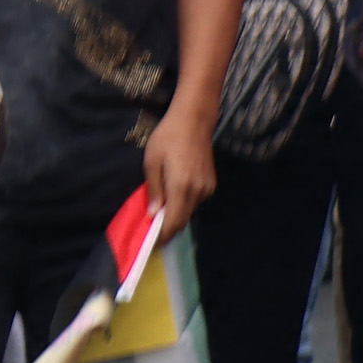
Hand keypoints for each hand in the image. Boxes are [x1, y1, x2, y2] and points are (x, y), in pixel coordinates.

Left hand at [137, 92, 217, 229]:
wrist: (194, 120)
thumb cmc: (168, 137)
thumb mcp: (151, 161)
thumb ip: (154, 190)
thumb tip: (153, 214)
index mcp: (181, 187)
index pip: (173, 222)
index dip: (163, 235)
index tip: (151, 242)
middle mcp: (198, 191)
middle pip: (182, 220)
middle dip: (168, 228)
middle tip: (153, 229)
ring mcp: (207, 188)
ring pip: (189, 212)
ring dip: (176, 215)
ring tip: (161, 208)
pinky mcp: (211, 184)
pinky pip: (196, 202)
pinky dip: (184, 204)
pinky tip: (175, 194)